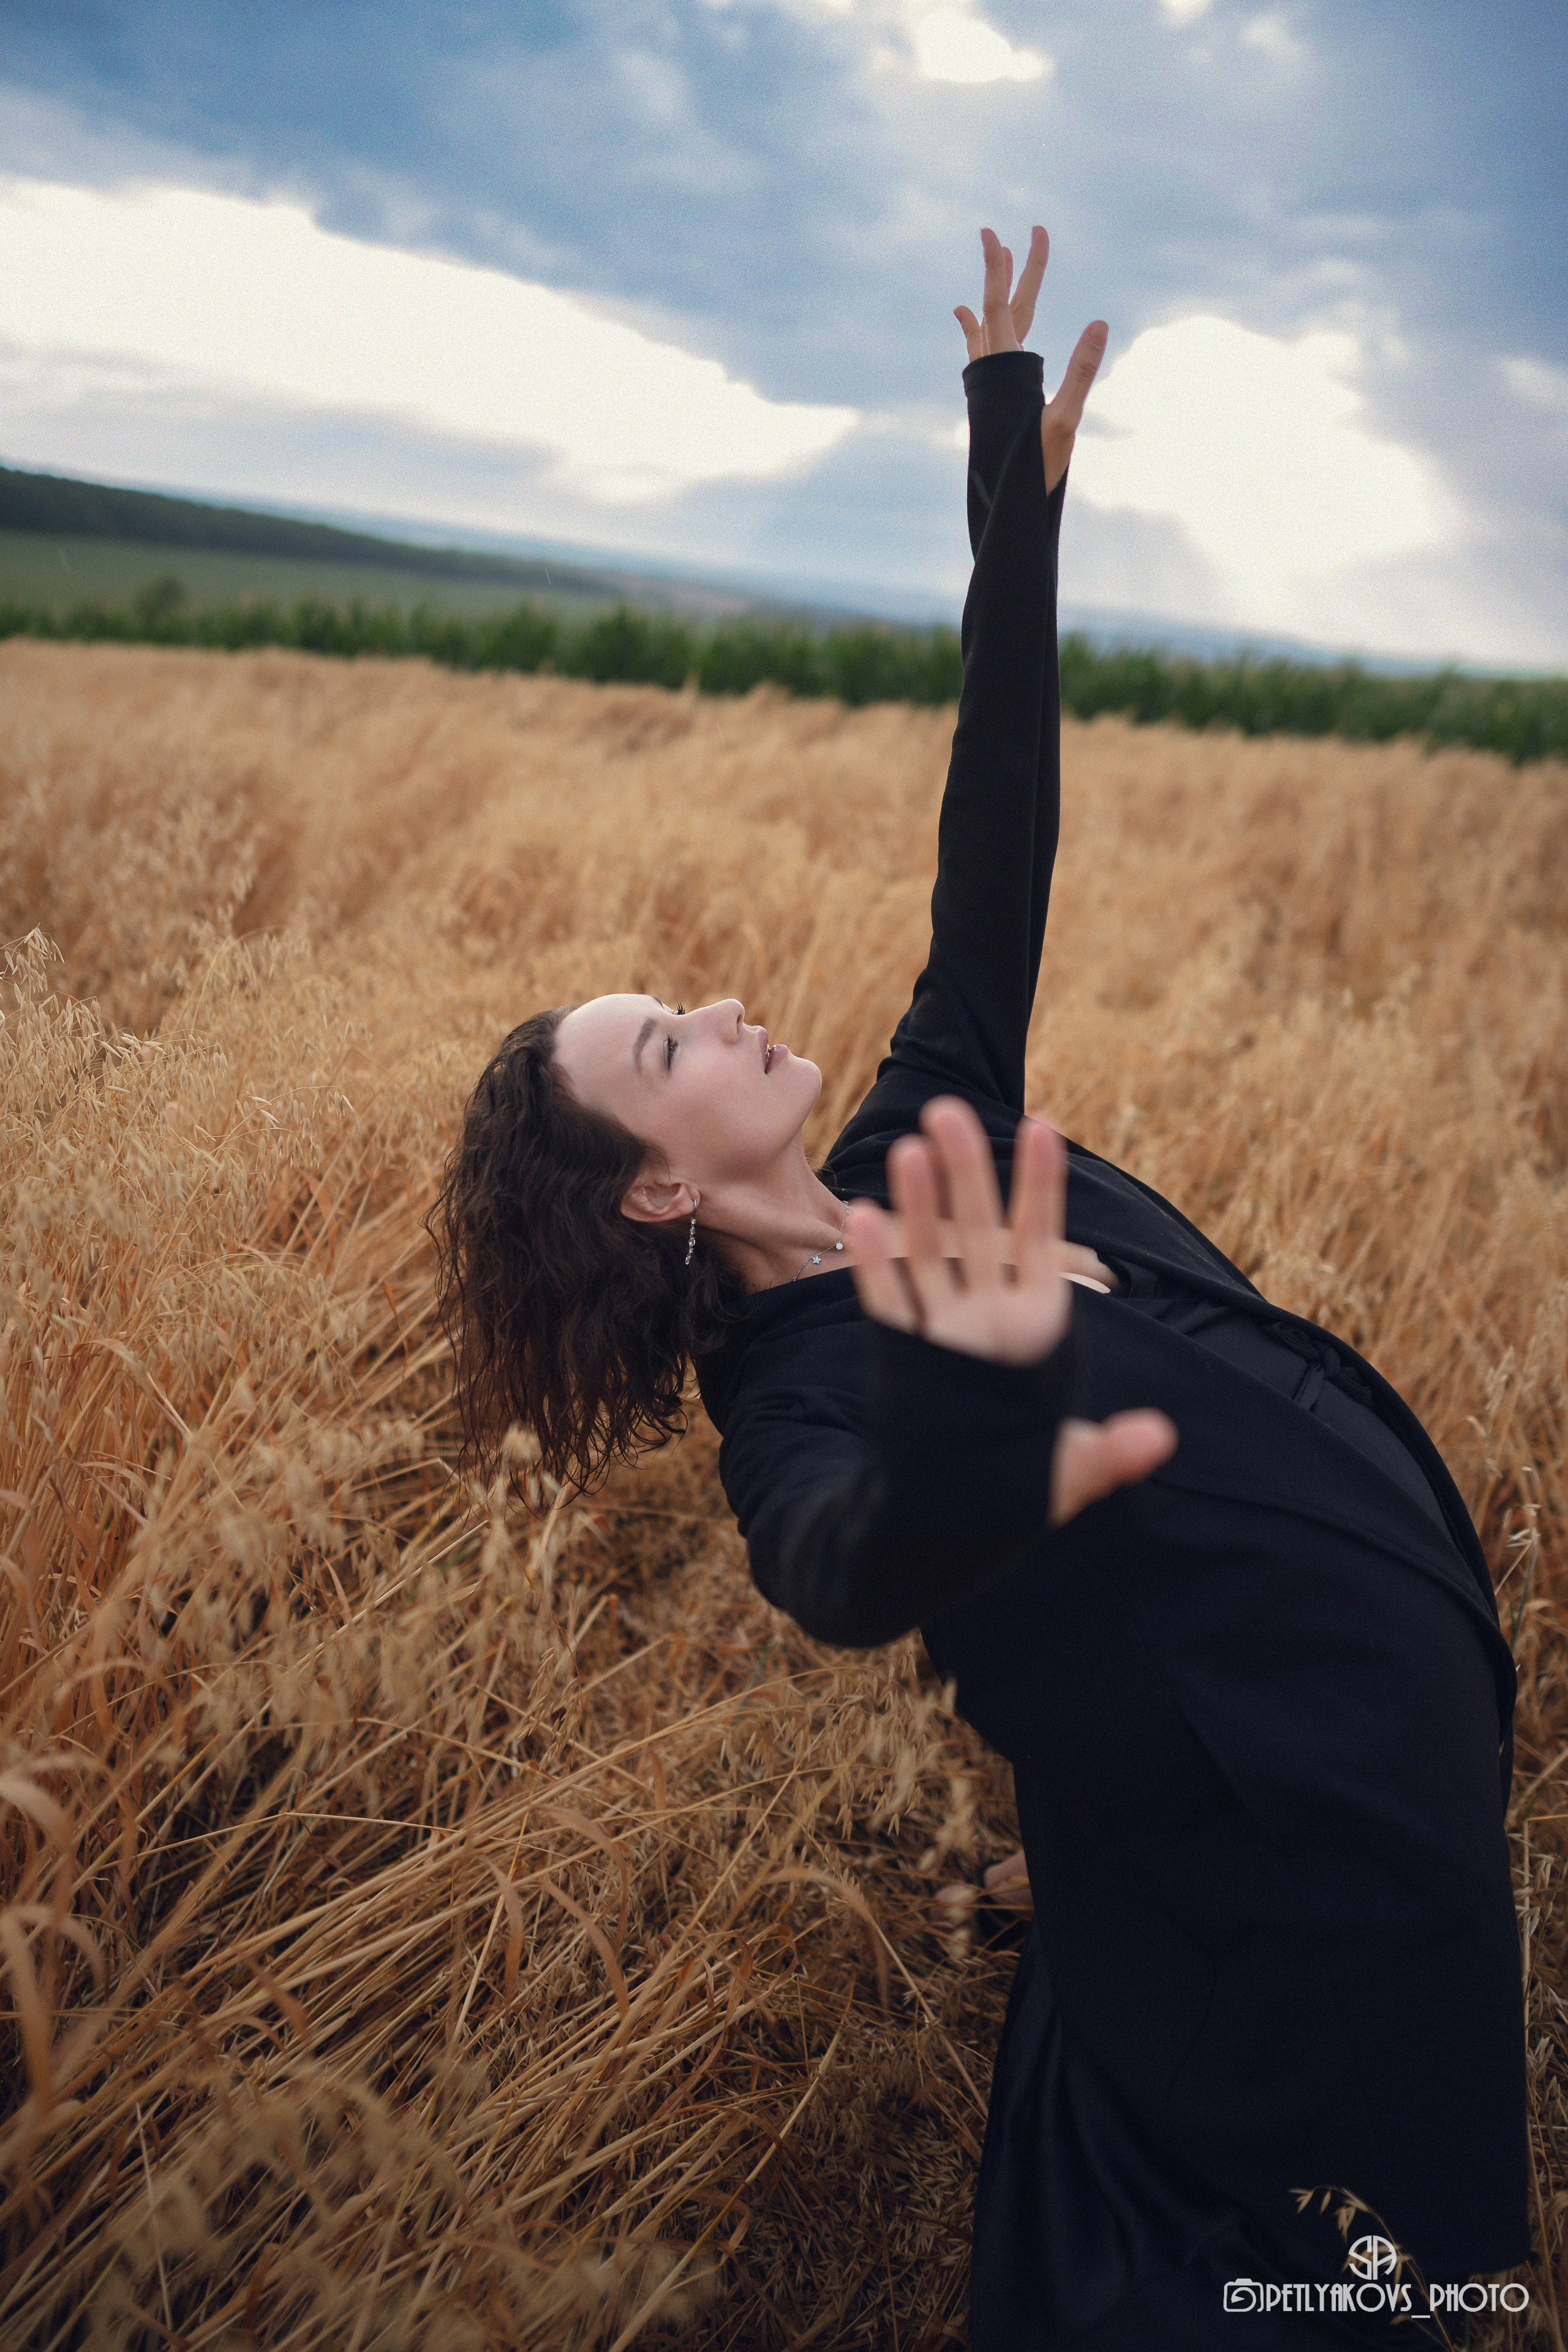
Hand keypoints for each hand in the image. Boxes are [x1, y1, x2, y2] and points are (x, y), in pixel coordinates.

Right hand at [845, 1098, 1175, 1527]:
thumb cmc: (1022, 1491)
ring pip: (929, 1255)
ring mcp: (945, 1333)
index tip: (1045, 1128)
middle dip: (965, 1172)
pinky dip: (875, 1264)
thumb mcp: (1073, 1474)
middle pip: (978, 1231)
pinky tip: (862, 1216)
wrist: (958, 1522)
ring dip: (918, 1205)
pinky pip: (888, 1302)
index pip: (1041, 1241)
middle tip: (949, 1110)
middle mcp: (989, 1319)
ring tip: (909, 1149)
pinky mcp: (904, 1357)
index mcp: (1037, 1330)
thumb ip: (1112, 1454)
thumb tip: (1160, 1439)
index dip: (1041, 1186)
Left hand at [954, 223, 1108, 491]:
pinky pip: (983, 353)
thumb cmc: (1034, 468)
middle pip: (1002, 309)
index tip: (992, 233)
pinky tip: (972, 322)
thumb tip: (1100, 323)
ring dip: (996, 294)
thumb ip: (1081, 370)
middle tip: (1021, 233)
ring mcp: (989, 384)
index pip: (1000, 306)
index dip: (997, 269)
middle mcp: (992, 371)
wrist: (1004, 504)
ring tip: (998, 264)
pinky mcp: (991, 398)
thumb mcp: (1065, 420)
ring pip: (991, 328)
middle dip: (1012, 270)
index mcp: (1006, 370)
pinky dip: (978, 331)